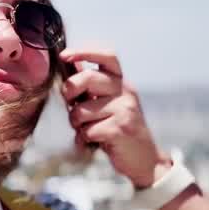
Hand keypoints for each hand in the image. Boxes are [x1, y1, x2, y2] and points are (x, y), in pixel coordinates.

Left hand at [59, 49, 170, 188]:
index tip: (65, 56)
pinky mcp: (121, 129)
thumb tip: (71, 66)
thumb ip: (90, 88)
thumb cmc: (118, 129)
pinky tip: (92, 142)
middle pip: (87, 78)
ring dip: (76, 124)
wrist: (143, 158)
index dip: (84, 52)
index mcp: (121, 82)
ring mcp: (125, 109)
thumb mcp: (107, 104)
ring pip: (82, 110)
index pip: (107, 56)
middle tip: (71, 106)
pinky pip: (87, 130)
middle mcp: (125, 92)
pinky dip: (83, 139)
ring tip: (86, 130)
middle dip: (70, 92)